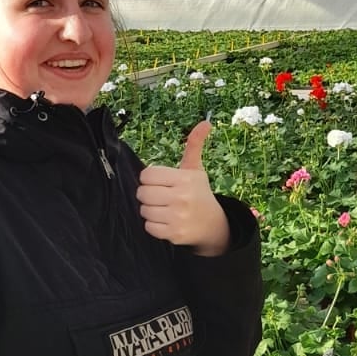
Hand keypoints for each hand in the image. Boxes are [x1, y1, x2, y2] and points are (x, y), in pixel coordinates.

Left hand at [137, 122, 230, 255]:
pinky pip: (149, 227)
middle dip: (147, 194)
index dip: (150, 178)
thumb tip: (205, 122)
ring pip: (144, 210)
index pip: (147, 175)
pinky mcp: (174, 233)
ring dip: (150, 210)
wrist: (214, 225)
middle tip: (160, 196)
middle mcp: (181, 197)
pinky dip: (154, 225)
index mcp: (184, 178)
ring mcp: (178, 217)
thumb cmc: (199, 193)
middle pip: (142, 193)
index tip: (160, 182)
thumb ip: (194, 145)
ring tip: (163, 209)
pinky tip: (166, 221)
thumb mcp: (196, 170)